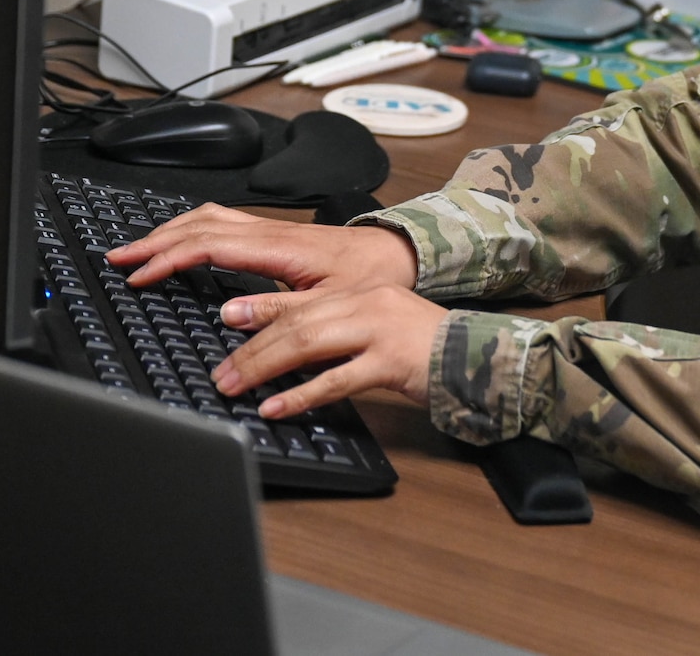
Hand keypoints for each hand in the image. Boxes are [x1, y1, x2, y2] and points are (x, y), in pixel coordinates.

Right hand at [106, 202, 417, 294]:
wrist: (400, 254)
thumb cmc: (371, 279)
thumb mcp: (332, 305)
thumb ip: (282, 313)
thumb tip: (229, 315)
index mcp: (280, 247)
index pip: (209, 244)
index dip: (169, 258)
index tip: (139, 275)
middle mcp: (271, 232)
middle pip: (199, 225)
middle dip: (154, 240)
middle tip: (118, 258)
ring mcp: (271, 229)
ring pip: (209, 218)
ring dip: (170, 231)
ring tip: (138, 249)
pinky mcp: (275, 235)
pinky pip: (222, 223)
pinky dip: (191, 231)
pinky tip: (181, 243)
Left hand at [213, 284, 446, 418]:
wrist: (478, 354)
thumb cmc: (423, 347)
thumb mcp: (376, 328)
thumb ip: (337, 332)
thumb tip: (286, 351)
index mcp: (361, 293)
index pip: (300, 300)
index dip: (259, 309)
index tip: (226, 319)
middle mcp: (367, 304)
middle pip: (296, 323)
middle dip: (251, 349)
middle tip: (221, 373)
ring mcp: (379, 330)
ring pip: (309, 344)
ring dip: (264, 368)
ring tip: (236, 388)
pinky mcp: (392, 361)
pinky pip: (337, 379)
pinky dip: (301, 395)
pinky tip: (276, 407)